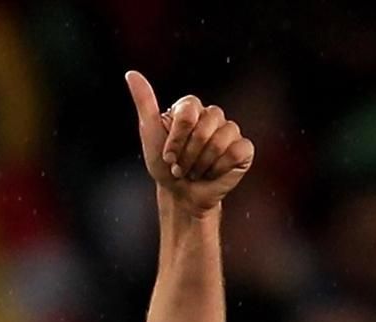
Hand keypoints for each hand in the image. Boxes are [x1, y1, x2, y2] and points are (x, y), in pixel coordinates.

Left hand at [125, 70, 254, 215]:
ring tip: (193, 171)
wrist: (180, 194)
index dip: (177, 137)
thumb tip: (131, 73)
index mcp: (191, 108)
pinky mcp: (244, 149)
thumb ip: (145, 102)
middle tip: (179, 167)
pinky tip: (212, 173)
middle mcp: (213, 116)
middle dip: (187, 154)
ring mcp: (230, 131)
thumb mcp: (149, 133)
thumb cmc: (163, 165)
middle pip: (205, 128)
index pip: (189, 112)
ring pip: (220, 141)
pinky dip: (218, 168)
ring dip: (200, 164)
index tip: (167, 155)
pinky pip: (236, 152)